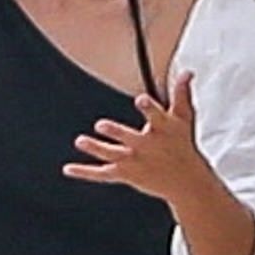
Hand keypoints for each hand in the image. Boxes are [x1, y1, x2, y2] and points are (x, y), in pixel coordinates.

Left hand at [65, 71, 214, 204]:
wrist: (186, 182)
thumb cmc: (182, 144)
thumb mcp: (184, 118)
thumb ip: (181, 94)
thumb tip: (186, 71)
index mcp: (162, 130)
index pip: (156, 116)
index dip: (148, 108)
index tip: (140, 99)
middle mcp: (146, 146)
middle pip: (129, 138)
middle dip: (116, 132)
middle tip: (101, 125)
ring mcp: (134, 161)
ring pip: (111, 154)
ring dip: (95, 148)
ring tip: (80, 141)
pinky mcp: (125, 174)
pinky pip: (102, 173)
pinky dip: (85, 172)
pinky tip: (68, 168)